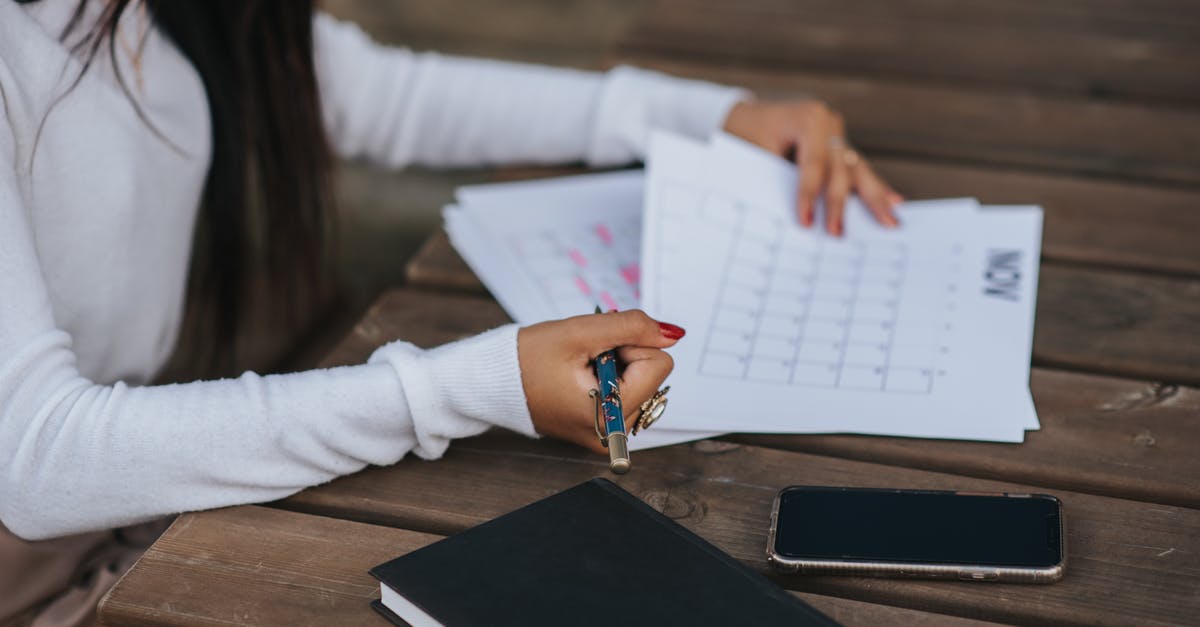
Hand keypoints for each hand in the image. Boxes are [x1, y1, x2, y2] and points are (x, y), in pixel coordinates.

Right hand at [517, 310, 684, 453]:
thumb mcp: (580, 332)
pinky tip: (582, 380)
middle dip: (624, 358)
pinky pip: (629, 395)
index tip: (596, 350)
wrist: (496, 382)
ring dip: (618, 368)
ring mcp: (610, 436)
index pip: (658, 364)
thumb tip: (673, 334)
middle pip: (653, 376)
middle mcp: (614, 435)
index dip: (629, 346)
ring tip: (581, 371)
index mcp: (609, 416)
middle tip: (584, 360)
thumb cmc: (528, 359)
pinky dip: (612, 380)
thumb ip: (631, 327)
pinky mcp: (604, 433)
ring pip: (643, 384)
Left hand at [723, 99, 902, 235]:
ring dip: (874, 198)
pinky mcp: (839, 148)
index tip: (806, 223)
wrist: (743, 117)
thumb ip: (775, 179)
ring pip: (857, 171)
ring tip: (890, 222)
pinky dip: (873, 188)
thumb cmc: (744, 135)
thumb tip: (793, 218)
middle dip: (839, 205)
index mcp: (808, 118)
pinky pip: (857, 171)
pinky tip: (894, 202)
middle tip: (838, 233)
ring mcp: (837, 135)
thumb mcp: (753, 153)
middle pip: (839, 169)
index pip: (812, 163)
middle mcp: (829, 123)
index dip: (809, 195)